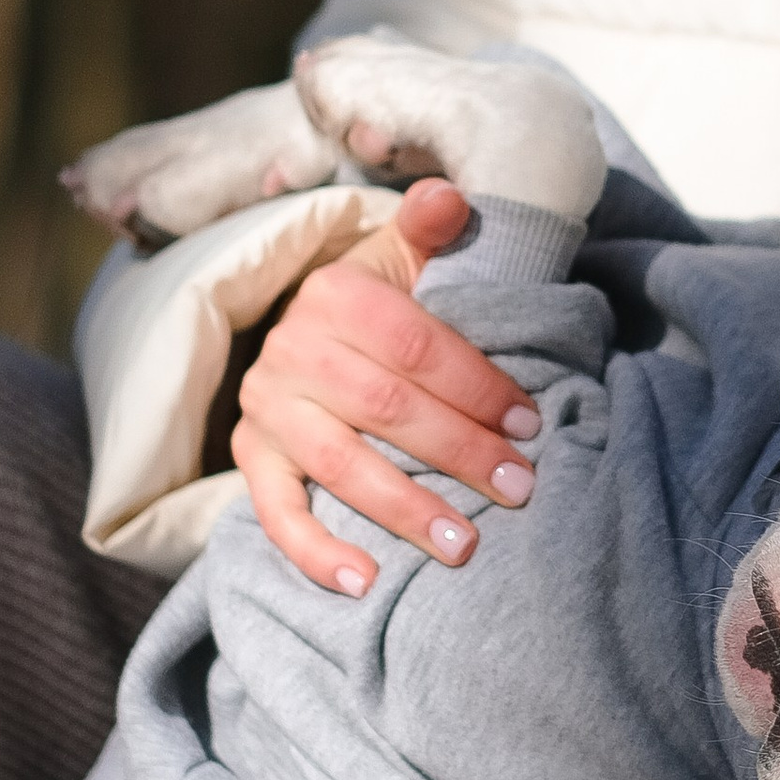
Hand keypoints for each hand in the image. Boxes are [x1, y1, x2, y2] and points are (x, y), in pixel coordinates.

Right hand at [233, 179, 543, 594]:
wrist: (307, 335)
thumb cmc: (380, 306)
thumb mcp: (402, 259)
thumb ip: (429, 229)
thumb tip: (453, 198)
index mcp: (334, 294)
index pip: (416, 346)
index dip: (477, 385)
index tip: (530, 423)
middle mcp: (290, 350)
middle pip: (386, 408)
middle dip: (460, 452)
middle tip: (519, 488)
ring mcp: (265, 410)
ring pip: (340, 465)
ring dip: (405, 511)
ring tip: (466, 547)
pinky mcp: (248, 460)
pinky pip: (276, 514)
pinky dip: (315, 552)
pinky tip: (365, 582)